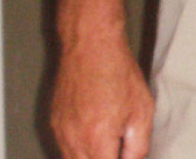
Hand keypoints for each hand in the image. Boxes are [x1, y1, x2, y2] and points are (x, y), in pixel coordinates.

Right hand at [49, 40, 152, 158]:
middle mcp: (73, 140)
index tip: (123, 154)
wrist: (90, 47)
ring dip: (90, 157)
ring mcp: (59, 133)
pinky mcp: (53, 123)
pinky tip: (93, 134)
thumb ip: (138, 146)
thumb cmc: (118, 73)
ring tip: (106, 141)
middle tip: (117, 149)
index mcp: (97, 140)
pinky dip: (77, 149)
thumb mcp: (142, 111)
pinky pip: (63, 148)